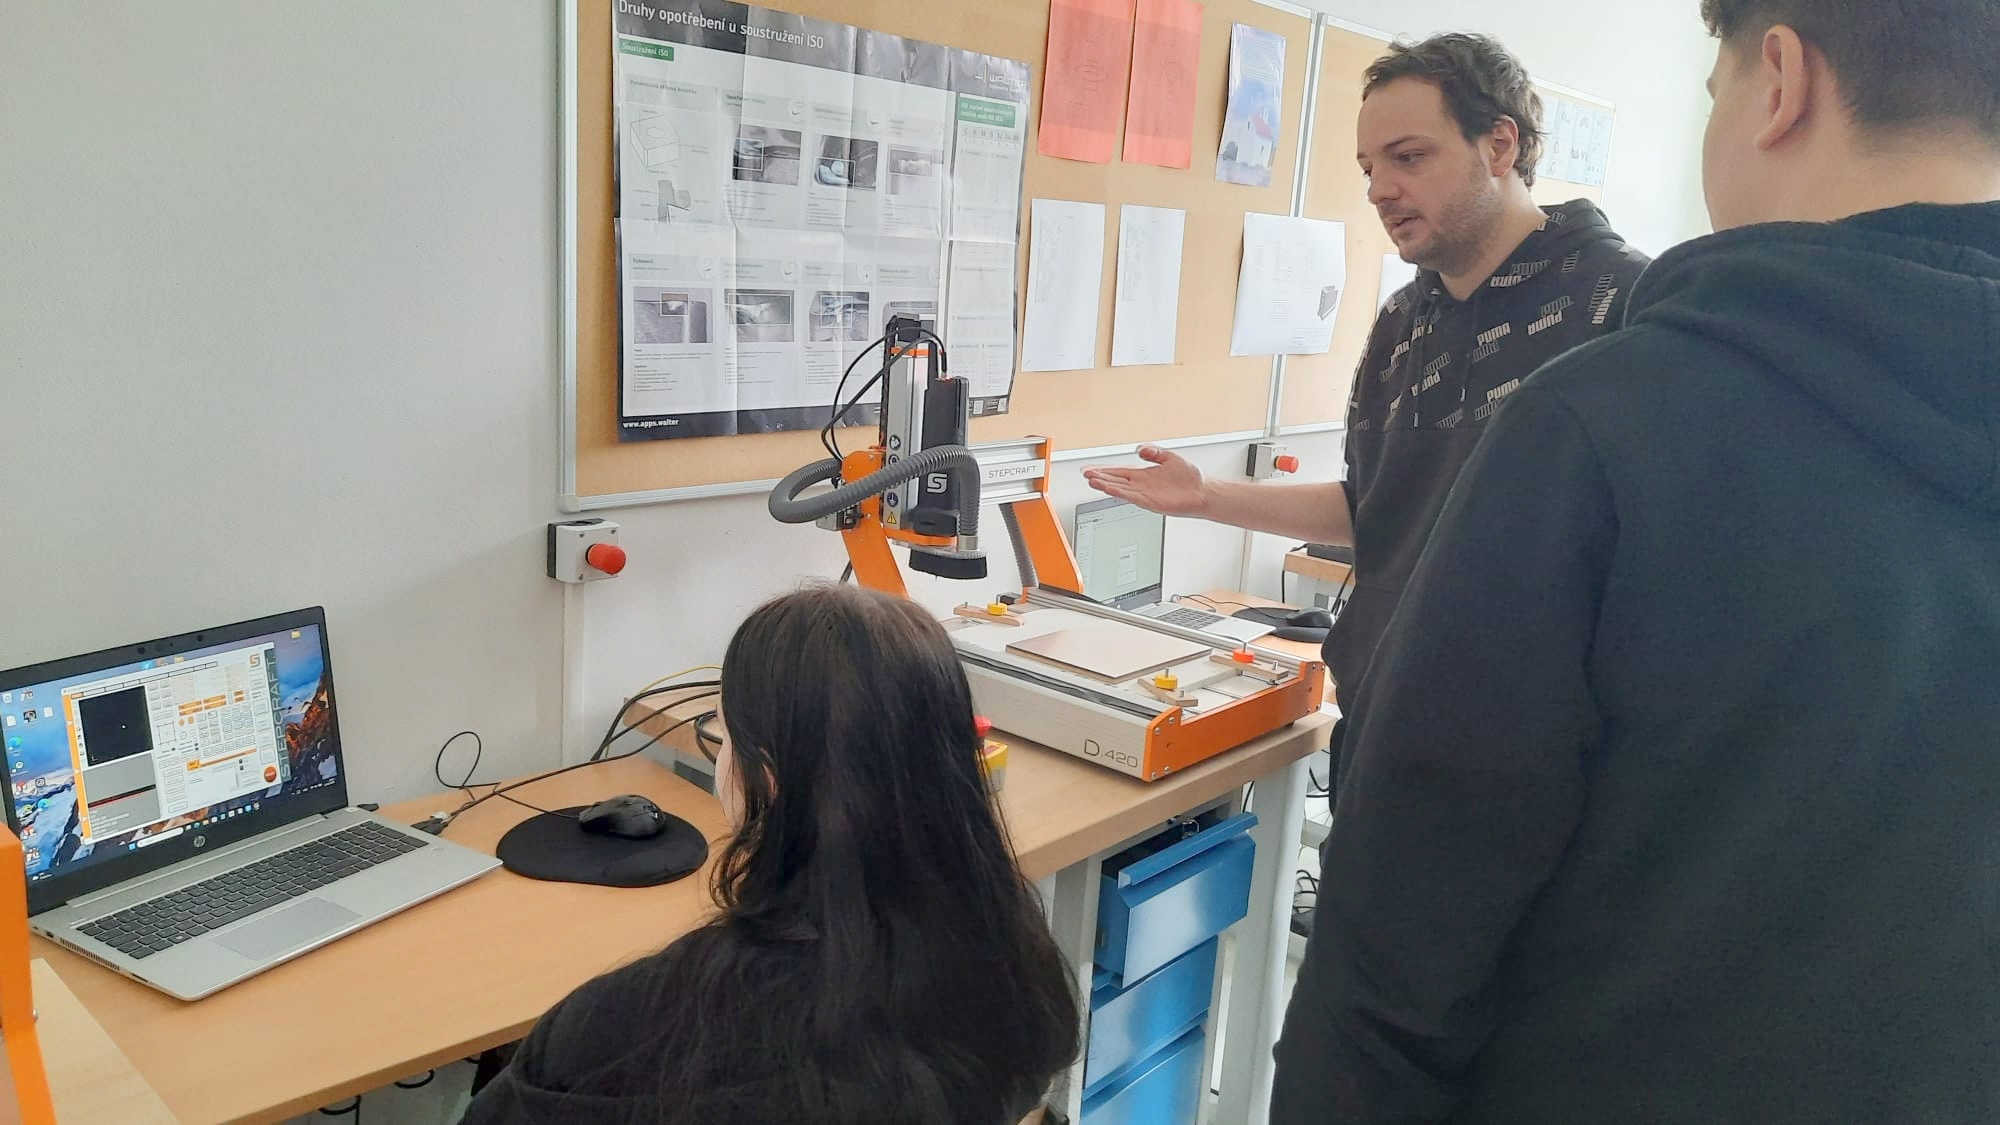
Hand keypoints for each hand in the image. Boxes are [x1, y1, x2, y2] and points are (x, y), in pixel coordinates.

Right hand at [1082, 445, 1210, 517]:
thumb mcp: (1170, 457)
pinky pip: (1133, 497)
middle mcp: (1142, 485)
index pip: (1119, 472)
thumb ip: (1154, 452)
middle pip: (1116, 481)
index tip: (1090, 468)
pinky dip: (1122, 494)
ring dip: (1106, 486)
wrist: (1203, 492)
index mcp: (1144, 475)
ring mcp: (1146, 495)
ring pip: (1121, 490)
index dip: (1104, 470)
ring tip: (1092, 481)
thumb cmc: (1189, 478)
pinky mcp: (1152, 503)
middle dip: (1100, 477)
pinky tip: (1112, 490)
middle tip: (1085, 474)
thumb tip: (1140, 449)